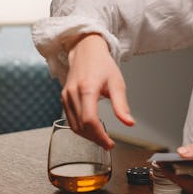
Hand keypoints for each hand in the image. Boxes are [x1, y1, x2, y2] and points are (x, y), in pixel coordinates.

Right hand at [61, 33, 133, 148]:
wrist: (86, 50)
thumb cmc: (102, 64)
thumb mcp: (116, 83)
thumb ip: (121, 105)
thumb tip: (129, 123)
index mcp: (87, 89)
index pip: (89, 120)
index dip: (99, 136)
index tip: (110, 143)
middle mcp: (73, 93)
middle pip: (81, 126)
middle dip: (95, 138)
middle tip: (108, 143)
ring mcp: (66, 96)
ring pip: (73, 126)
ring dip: (87, 136)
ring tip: (101, 138)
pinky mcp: (63, 98)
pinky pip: (70, 119)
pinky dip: (80, 128)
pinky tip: (91, 129)